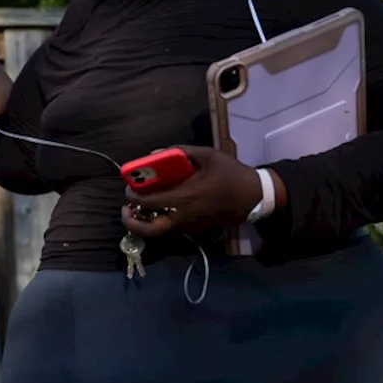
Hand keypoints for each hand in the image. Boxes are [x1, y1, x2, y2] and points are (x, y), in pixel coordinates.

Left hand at [122, 145, 262, 238]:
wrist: (256, 196)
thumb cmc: (231, 174)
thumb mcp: (207, 155)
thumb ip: (179, 152)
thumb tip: (154, 153)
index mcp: (185, 197)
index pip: (149, 203)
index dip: (133, 197)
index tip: (128, 188)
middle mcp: (184, 216)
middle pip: (151, 230)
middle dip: (132, 221)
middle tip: (126, 209)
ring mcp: (191, 226)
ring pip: (161, 229)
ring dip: (147, 220)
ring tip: (142, 206)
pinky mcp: (197, 230)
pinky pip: (174, 226)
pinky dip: (163, 217)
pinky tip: (163, 204)